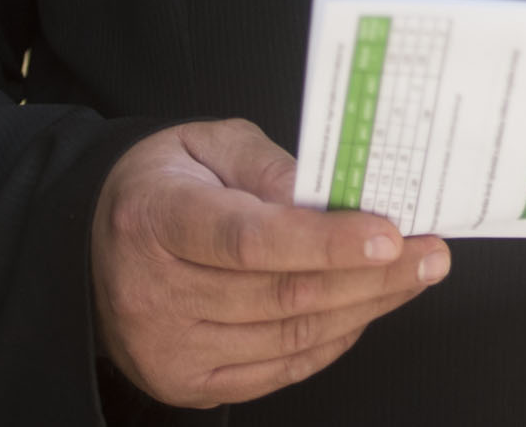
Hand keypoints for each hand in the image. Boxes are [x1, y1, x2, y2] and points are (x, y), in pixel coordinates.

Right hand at [90, 118, 449, 405]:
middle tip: (430, 253)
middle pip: (284, 295)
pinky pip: (277, 368)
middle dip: (373, 275)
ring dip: (365, 307)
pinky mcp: (185, 381)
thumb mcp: (208, 144)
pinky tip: (366, 309)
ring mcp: (167, 347)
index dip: (329, 240)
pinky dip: (332, 342)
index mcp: (156, 220)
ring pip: (290, 337)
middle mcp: (154, 294)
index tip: (391, 232)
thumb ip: (272, 167)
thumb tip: (333, 197)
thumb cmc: (162, 184)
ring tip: (414, 277)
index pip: (253, 240)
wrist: (95, 239)